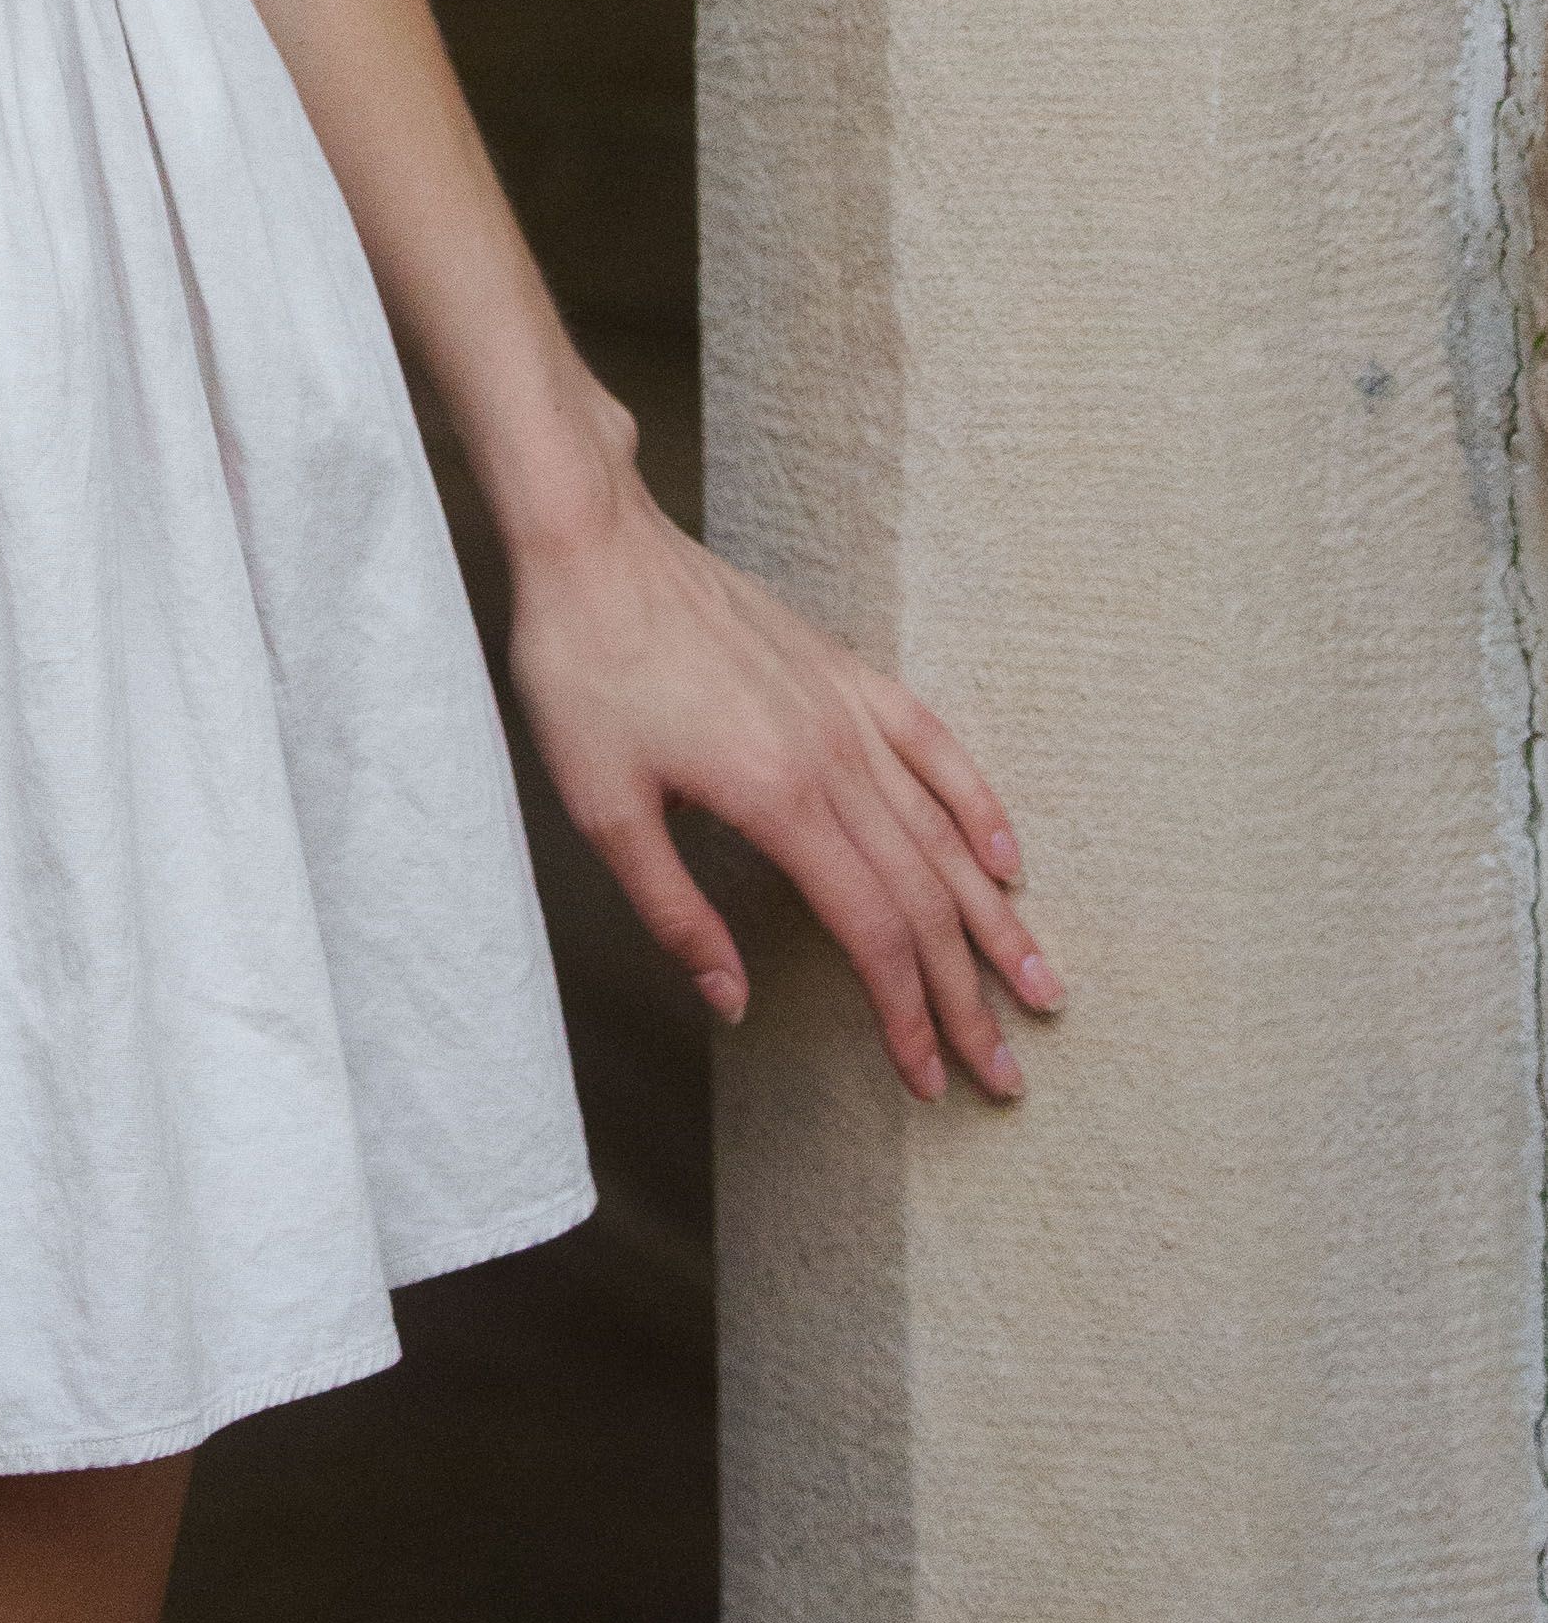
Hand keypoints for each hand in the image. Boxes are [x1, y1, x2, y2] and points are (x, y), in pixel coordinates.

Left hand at [505, 452, 1063, 1101]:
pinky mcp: (841, 669)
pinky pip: (930, 741)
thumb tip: (732, 1003)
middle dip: (966, 993)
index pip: (870, 930)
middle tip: (1003, 1073)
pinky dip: (976, 800)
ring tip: (1039, 983)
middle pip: (921, 896)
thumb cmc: (583, 672)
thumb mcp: (602, 806)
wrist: (592, 543)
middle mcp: (831, 756)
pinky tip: (1005, 853)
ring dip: (994, 916)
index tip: (929, 1079)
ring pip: (941, 830)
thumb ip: (673, 911)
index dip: (905, 1013)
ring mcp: (844, 708)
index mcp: (776, 799)